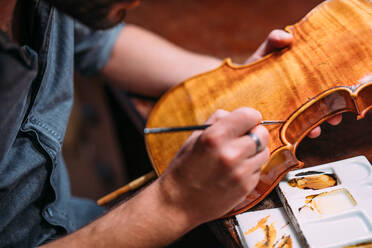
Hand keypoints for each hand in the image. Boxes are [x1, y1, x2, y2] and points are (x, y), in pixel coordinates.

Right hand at [158, 108, 269, 223]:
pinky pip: (259, 169)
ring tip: (238, 155)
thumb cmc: (184, 169)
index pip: (249, 115)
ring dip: (255, 150)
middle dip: (255, 132)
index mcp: (214, 137)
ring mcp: (240, 172)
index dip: (249, 116)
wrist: (179, 203)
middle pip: (262, 133)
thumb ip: (217, 121)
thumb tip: (237, 115)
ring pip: (264, 151)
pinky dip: (251, 167)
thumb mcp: (194, 138)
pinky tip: (235, 170)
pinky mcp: (246, 187)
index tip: (247, 120)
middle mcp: (230, 154)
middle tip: (244, 137)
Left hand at [245, 30, 342, 138]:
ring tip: (314, 130)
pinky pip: (287, 133)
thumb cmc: (249, 71)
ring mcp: (285, 113)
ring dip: (314, 126)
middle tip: (334, 118)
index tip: (340, 95)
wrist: (229, 91)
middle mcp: (295, 98)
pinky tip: (293, 136)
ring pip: (305, 121)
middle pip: (317, 106)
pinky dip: (292, 135)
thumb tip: (287, 37)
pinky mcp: (274, 126)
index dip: (332, 92)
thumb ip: (272, 42)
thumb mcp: (263, 54)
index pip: (320, 87)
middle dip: (329, 112)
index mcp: (297, 82)